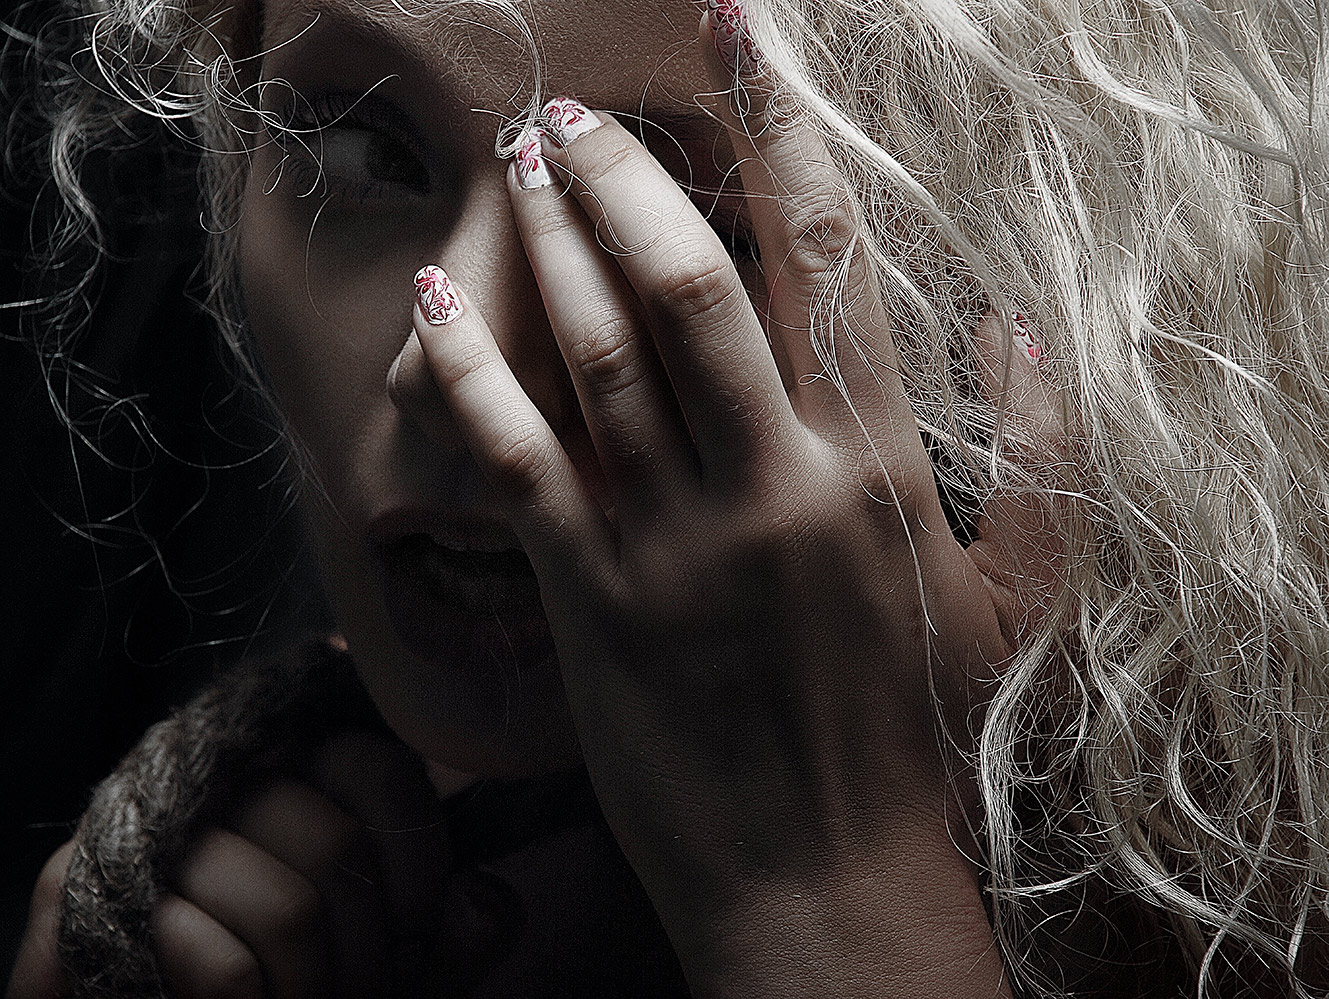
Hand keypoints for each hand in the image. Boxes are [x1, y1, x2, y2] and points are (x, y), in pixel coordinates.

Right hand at [7, 730, 454, 998]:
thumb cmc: (304, 980)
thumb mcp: (397, 963)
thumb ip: (451, 935)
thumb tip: (485, 900)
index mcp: (306, 762)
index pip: (384, 769)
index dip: (421, 861)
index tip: (420, 928)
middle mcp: (231, 772)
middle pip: (342, 846)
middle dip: (374, 949)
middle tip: (368, 990)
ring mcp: (159, 828)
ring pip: (291, 910)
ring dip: (319, 989)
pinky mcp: (81, 891)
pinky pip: (220, 962)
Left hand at [401, 11, 1062, 996]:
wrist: (825, 878)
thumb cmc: (920, 735)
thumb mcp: (1016, 595)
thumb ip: (1034, 450)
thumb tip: (1015, 324)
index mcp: (873, 466)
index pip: (828, 258)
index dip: (783, 130)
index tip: (738, 37)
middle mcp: (770, 481)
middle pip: (689, 281)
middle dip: (626, 175)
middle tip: (576, 111)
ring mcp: (672, 540)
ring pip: (596, 352)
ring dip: (551, 245)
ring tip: (524, 166)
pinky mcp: (592, 599)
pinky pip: (517, 460)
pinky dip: (468, 373)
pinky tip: (432, 303)